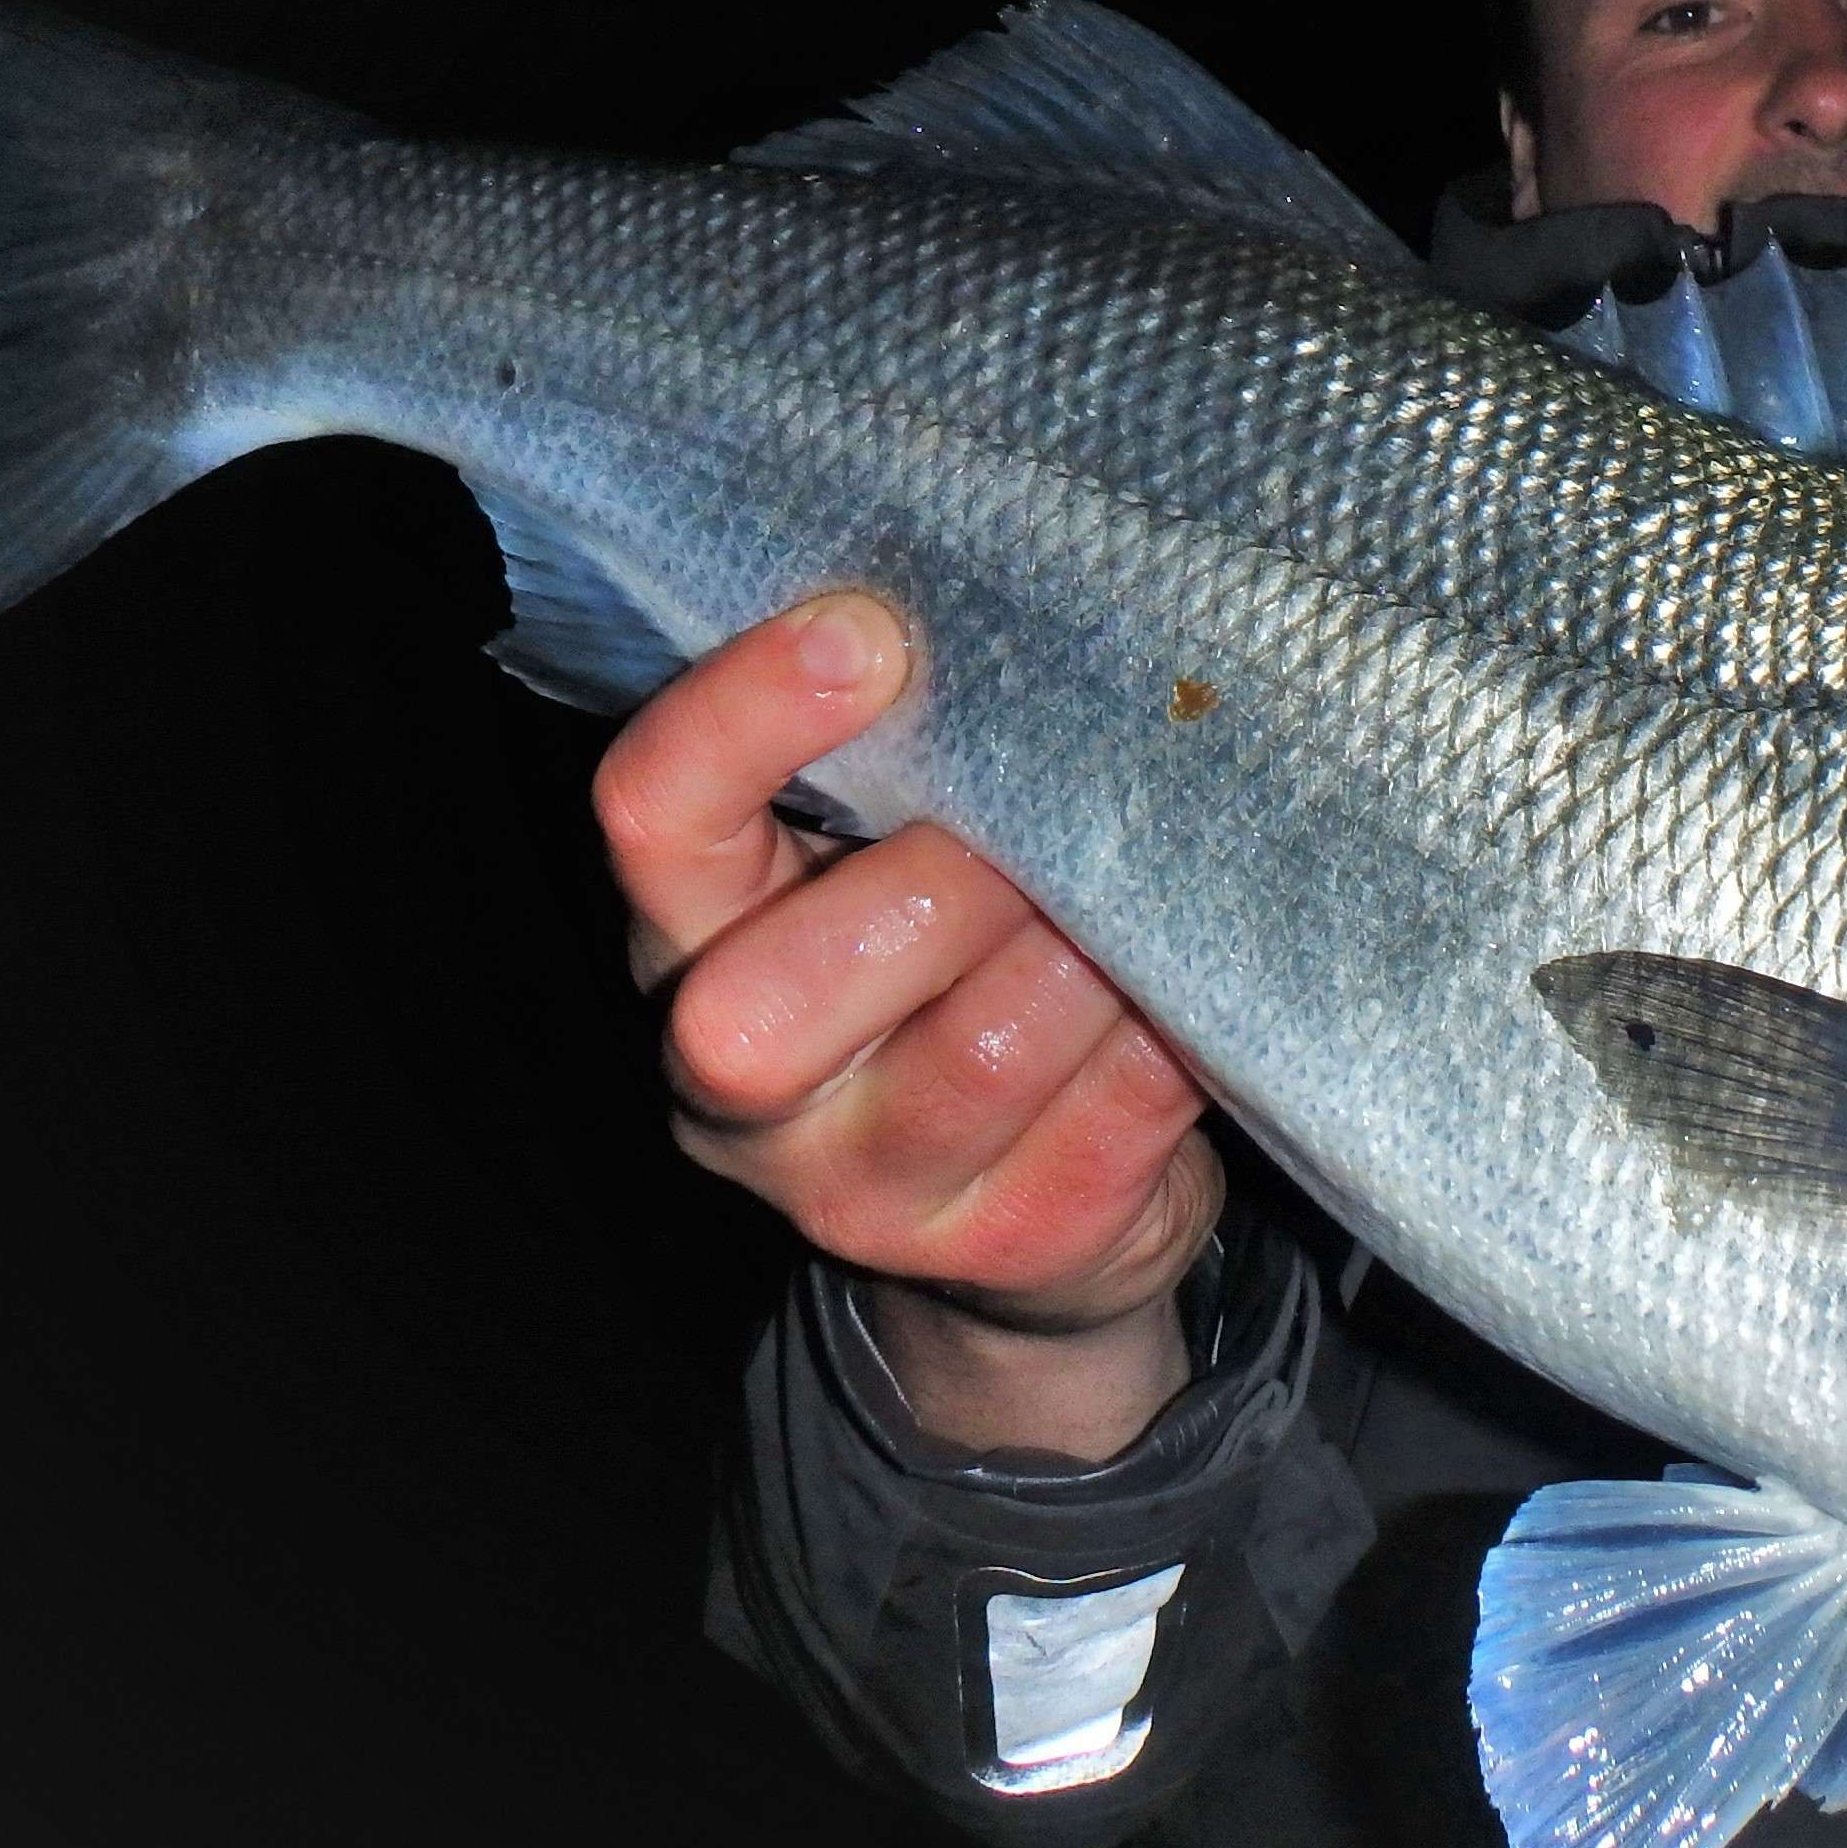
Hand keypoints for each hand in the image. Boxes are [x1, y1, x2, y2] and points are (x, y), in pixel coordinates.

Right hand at [595, 592, 1218, 1452]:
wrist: (1026, 1219)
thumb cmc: (951, 964)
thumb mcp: (879, 854)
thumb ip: (895, 758)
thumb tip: (1012, 602)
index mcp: (688, 938)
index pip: (651, 819)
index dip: (744, 716)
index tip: (871, 629)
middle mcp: (736, 1087)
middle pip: (785, 990)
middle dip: (955, 877)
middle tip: (1057, 816)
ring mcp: (866, 1194)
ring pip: (985, 1050)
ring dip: (1091, 947)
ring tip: (1149, 889)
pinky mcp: (1012, 1245)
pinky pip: (1115, 1114)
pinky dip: (1175, 1027)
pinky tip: (1194, 978)